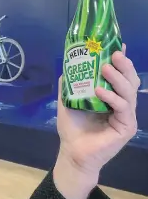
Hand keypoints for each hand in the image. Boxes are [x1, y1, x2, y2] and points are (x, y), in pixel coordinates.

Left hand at [54, 44, 140, 198]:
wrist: (72, 152)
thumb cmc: (72, 128)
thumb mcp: (68, 102)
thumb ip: (69, 86)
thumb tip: (67, 67)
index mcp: (111, 97)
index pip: (120, 76)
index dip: (120, 62)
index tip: (117, 46)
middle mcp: (121, 104)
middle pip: (129, 81)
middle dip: (124, 65)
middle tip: (115, 53)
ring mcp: (126, 116)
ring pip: (129, 92)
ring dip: (118, 78)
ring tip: (106, 67)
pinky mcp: (126, 127)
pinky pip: (123, 108)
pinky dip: (112, 97)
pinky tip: (100, 91)